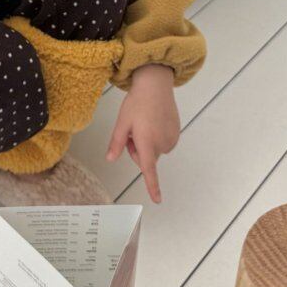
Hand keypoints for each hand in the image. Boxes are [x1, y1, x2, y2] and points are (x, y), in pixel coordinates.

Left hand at [104, 65, 179, 203]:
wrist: (155, 86)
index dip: (153, 186)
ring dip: (147, 142)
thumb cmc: (136, 103)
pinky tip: (153, 120)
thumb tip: (110, 159)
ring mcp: (171, 139)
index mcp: (147, 142)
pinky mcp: (176, 133)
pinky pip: (162, 142)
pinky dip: (156, 136)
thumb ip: (116, 143)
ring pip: (154, 150)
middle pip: (146, 158)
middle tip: (132, 129)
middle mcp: (162, 144)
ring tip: (144, 121)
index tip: (157, 200)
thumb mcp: (122, 123)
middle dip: (137, 148)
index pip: (149, 170)